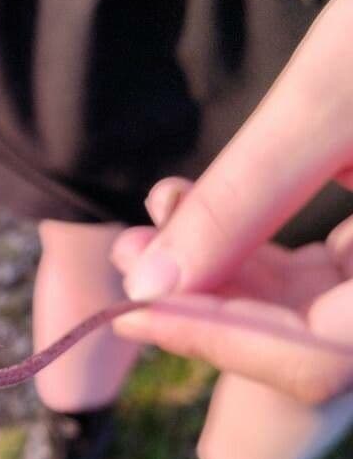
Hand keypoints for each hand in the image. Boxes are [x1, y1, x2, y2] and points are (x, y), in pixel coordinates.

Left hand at [108, 0, 352, 403]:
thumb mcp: (330, 97)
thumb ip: (242, 199)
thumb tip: (145, 286)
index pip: (322, 361)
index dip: (219, 343)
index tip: (130, 310)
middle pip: (310, 343)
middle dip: (207, 302)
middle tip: (128, 255)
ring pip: (310, 308)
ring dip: (222, 271)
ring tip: (157, 211)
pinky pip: (322, 271)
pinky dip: (256, 244)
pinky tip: (196, 200)